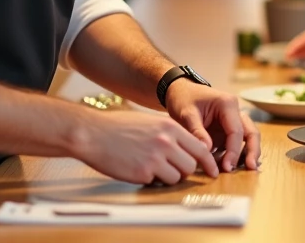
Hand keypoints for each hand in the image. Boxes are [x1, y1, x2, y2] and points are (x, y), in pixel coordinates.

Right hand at [72, 109, 220, 185]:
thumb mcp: (149, 122)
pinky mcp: (143, 173)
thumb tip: (187, 148)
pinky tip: (138, 169)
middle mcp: (166, 142)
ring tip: (152, 167)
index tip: (212, 170)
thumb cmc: (117, 127)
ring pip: (178, 176)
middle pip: (191, 165)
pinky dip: (152, 180)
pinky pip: (158, 183)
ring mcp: (155, 158)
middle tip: (172, 168)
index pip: (200, 147)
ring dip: (168, 176)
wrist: (92, 133)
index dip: (208, 161)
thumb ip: (169, 134)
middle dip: (184, 169)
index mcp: (169, 127)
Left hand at [165, 80, 261, 172]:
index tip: (227, 167)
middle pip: (251, 132)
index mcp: (227, 104)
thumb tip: (206, 151)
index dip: (233, 151)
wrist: (179, 92)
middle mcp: (235, 111)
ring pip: (248, 137)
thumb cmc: (183, 99)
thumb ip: (197, 131)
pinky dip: (238, 154)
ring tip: (249, 170)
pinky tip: (234, 166)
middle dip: (253, 151)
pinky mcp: (228, 129)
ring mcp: (233, 120)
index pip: (236, 131)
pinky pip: (237, 142)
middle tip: (251, 168)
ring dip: (249, 153)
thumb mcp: (186, 114)